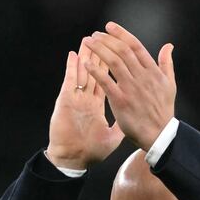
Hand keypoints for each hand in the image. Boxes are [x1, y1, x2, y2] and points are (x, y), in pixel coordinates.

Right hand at [46, 39, 123, 169]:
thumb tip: (132, 118)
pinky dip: (72, 68)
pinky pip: (70, 82)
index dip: (110, 68)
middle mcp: (85, 99)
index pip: (106, 81)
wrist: (73, 160)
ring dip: (85, 56)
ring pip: (81, 73)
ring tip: (88, 40)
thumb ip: (120, 125)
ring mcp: (75, 99)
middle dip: (99, 55)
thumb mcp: (111, 138)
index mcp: (96, 105)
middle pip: (94, 72)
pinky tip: (74, 55)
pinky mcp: (66, 102)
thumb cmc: (90, 152)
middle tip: (104, 38)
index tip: (118, 55)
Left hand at [84, 22, 175, 150]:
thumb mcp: (170, 84)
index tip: (109, 26)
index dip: (121, 34)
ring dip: (99, 50)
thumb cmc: (163, 111)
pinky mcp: (121, 101)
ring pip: (113, 62)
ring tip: (88, 43)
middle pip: (122, 51)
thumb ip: (167, 64)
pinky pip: (106, 82)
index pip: (135, 46)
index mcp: (153, 71)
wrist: (159, 135)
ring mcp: (131, 88)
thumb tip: (168, 46)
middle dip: (106, 39)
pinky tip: (86, 64)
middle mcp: (142, 77)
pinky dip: (96, 71)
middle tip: (94, 34)